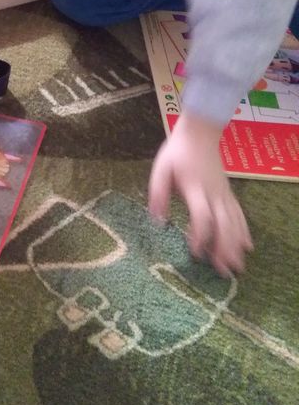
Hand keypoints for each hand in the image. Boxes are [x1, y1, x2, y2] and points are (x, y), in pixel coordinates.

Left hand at [147, 111, 252, 275]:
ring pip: (234, 222)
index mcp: (194, 188)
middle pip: (223, 224)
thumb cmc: (177, 153)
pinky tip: (247, 246)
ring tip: (237, 267)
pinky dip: (244, 231)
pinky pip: (240, 214)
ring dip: (235, 246)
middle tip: (222, 271)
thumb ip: (158, 193)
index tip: (195, 253)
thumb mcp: (160, 169)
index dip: (200, 236)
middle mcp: (213, 194)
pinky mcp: (229, 193)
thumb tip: (156, 220)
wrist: (200, 133)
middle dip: (224, 249)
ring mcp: (224, 194)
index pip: (202, 216)